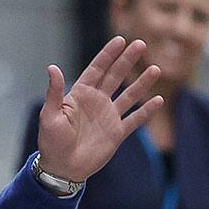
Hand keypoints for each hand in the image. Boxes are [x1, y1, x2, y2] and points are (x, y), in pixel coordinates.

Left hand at [37, 36, 162, 180]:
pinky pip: (135, 120)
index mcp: (79, 95)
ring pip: (129, 96)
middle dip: (127, 61)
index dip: (108, 55)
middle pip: (115, 77)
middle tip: (141, 44)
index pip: (96, 70)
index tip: (120, 40)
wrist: (61, 168)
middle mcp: (96, 102)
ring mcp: (108, 117)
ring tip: (155, 69)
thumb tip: (52, 67)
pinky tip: (158, 100)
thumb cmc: (51, 142)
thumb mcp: (50, 115)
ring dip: (142, 83)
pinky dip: (146, 111)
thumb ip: (55, 92)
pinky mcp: (117, 133)